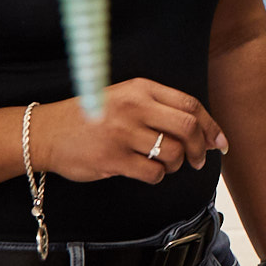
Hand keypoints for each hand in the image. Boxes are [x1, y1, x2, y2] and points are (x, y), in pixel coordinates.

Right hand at [32, 78, 227, 185]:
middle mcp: (133, 107)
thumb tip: (207, 135)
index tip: (219, 142)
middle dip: (200, 147)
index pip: (190, 105)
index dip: (211, 125)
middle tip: (199, 160)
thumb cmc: (92, 117)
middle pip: (188, 127)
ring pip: (173, 153)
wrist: (46, 133)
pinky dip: (158, 176)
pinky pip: (153, 172)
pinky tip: (148, 171)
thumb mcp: (126, 98)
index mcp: (140, 89)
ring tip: (167, 165)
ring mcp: (122, 133)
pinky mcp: (112, 158)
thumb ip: (162, 109)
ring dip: (177, 164)